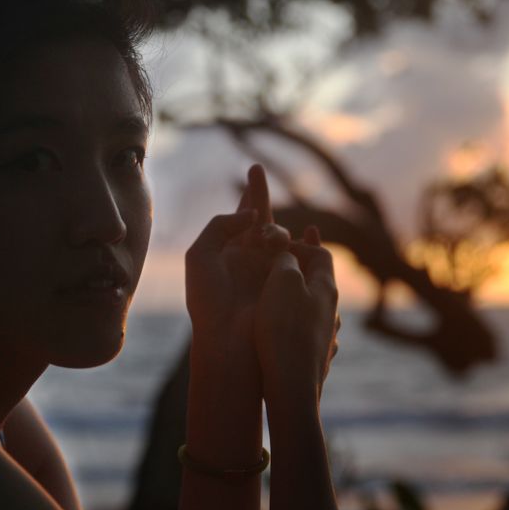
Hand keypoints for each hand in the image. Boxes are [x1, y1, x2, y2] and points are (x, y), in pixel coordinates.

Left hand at [185, 165, 288, 362]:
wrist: (229, 340)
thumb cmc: (208, 301)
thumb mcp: (199, 255)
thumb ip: (221, 225)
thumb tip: (253, 215)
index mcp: (226, 253)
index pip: (240, 218)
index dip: (249, 196)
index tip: (254, 170)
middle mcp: (249, 259)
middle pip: (261, 219)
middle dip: (260, 195)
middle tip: (257, 169)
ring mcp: (270, 269)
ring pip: (278, 235)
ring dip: (272, 230)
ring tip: (264, 242)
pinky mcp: (288, 282)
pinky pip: (299, 255)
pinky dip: (304, 242)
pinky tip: (309, 234)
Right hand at [253, 226, 340, 404]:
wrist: (292, 384)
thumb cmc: (285, 328)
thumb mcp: (283, 281)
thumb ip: (286, 261)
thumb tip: (288, 256)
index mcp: (326, 288)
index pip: (321, 254)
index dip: (300, 245)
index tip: (277, 246)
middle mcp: (331, 311)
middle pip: (318, 281)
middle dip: (300, 268)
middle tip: (280, 259)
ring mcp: (325, 336)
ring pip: (312, 307)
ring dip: (297, 296)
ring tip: (278, 293)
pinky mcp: (314, 357)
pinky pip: (306, 331)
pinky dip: (294, 322)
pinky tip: (282, 328)